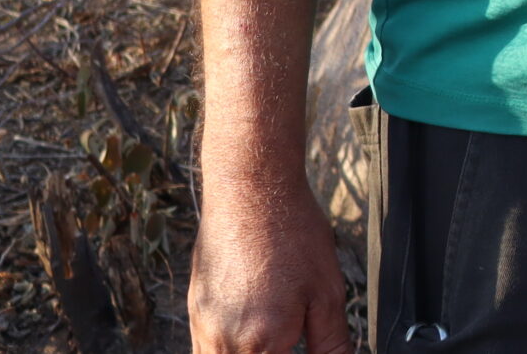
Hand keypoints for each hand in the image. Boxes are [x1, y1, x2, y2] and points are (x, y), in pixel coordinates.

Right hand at [188, 176, 350, 353]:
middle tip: (289, 341)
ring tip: (274, 340)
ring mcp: (202, 327)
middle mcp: (224, 342)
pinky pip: (204, 350)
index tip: (300, 345)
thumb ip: (331, 344)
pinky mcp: (195, 311)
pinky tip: (252, 333)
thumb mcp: (328, 293)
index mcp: (261, 344)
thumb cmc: (291, 234)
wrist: (251, 190)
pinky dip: (228, 350)